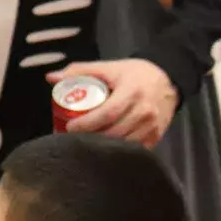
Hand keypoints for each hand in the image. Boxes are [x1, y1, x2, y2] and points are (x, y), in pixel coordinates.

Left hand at [48, 59, 178, 146]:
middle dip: (91, 138)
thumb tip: (51, 78)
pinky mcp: (155, 138)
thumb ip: (80, 71)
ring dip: (103, 148)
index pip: (107, 113)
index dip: (87, 124)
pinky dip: (118, 152)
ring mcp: (151, 127)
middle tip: (73, 139)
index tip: (70, 128)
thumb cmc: (135, 74)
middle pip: (114, 132)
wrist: (168, 81)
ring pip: (123, 145)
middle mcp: (144, 112)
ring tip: (86, 145)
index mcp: (132, 92)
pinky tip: (104, 151)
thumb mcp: (109, 68)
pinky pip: (134, 150)